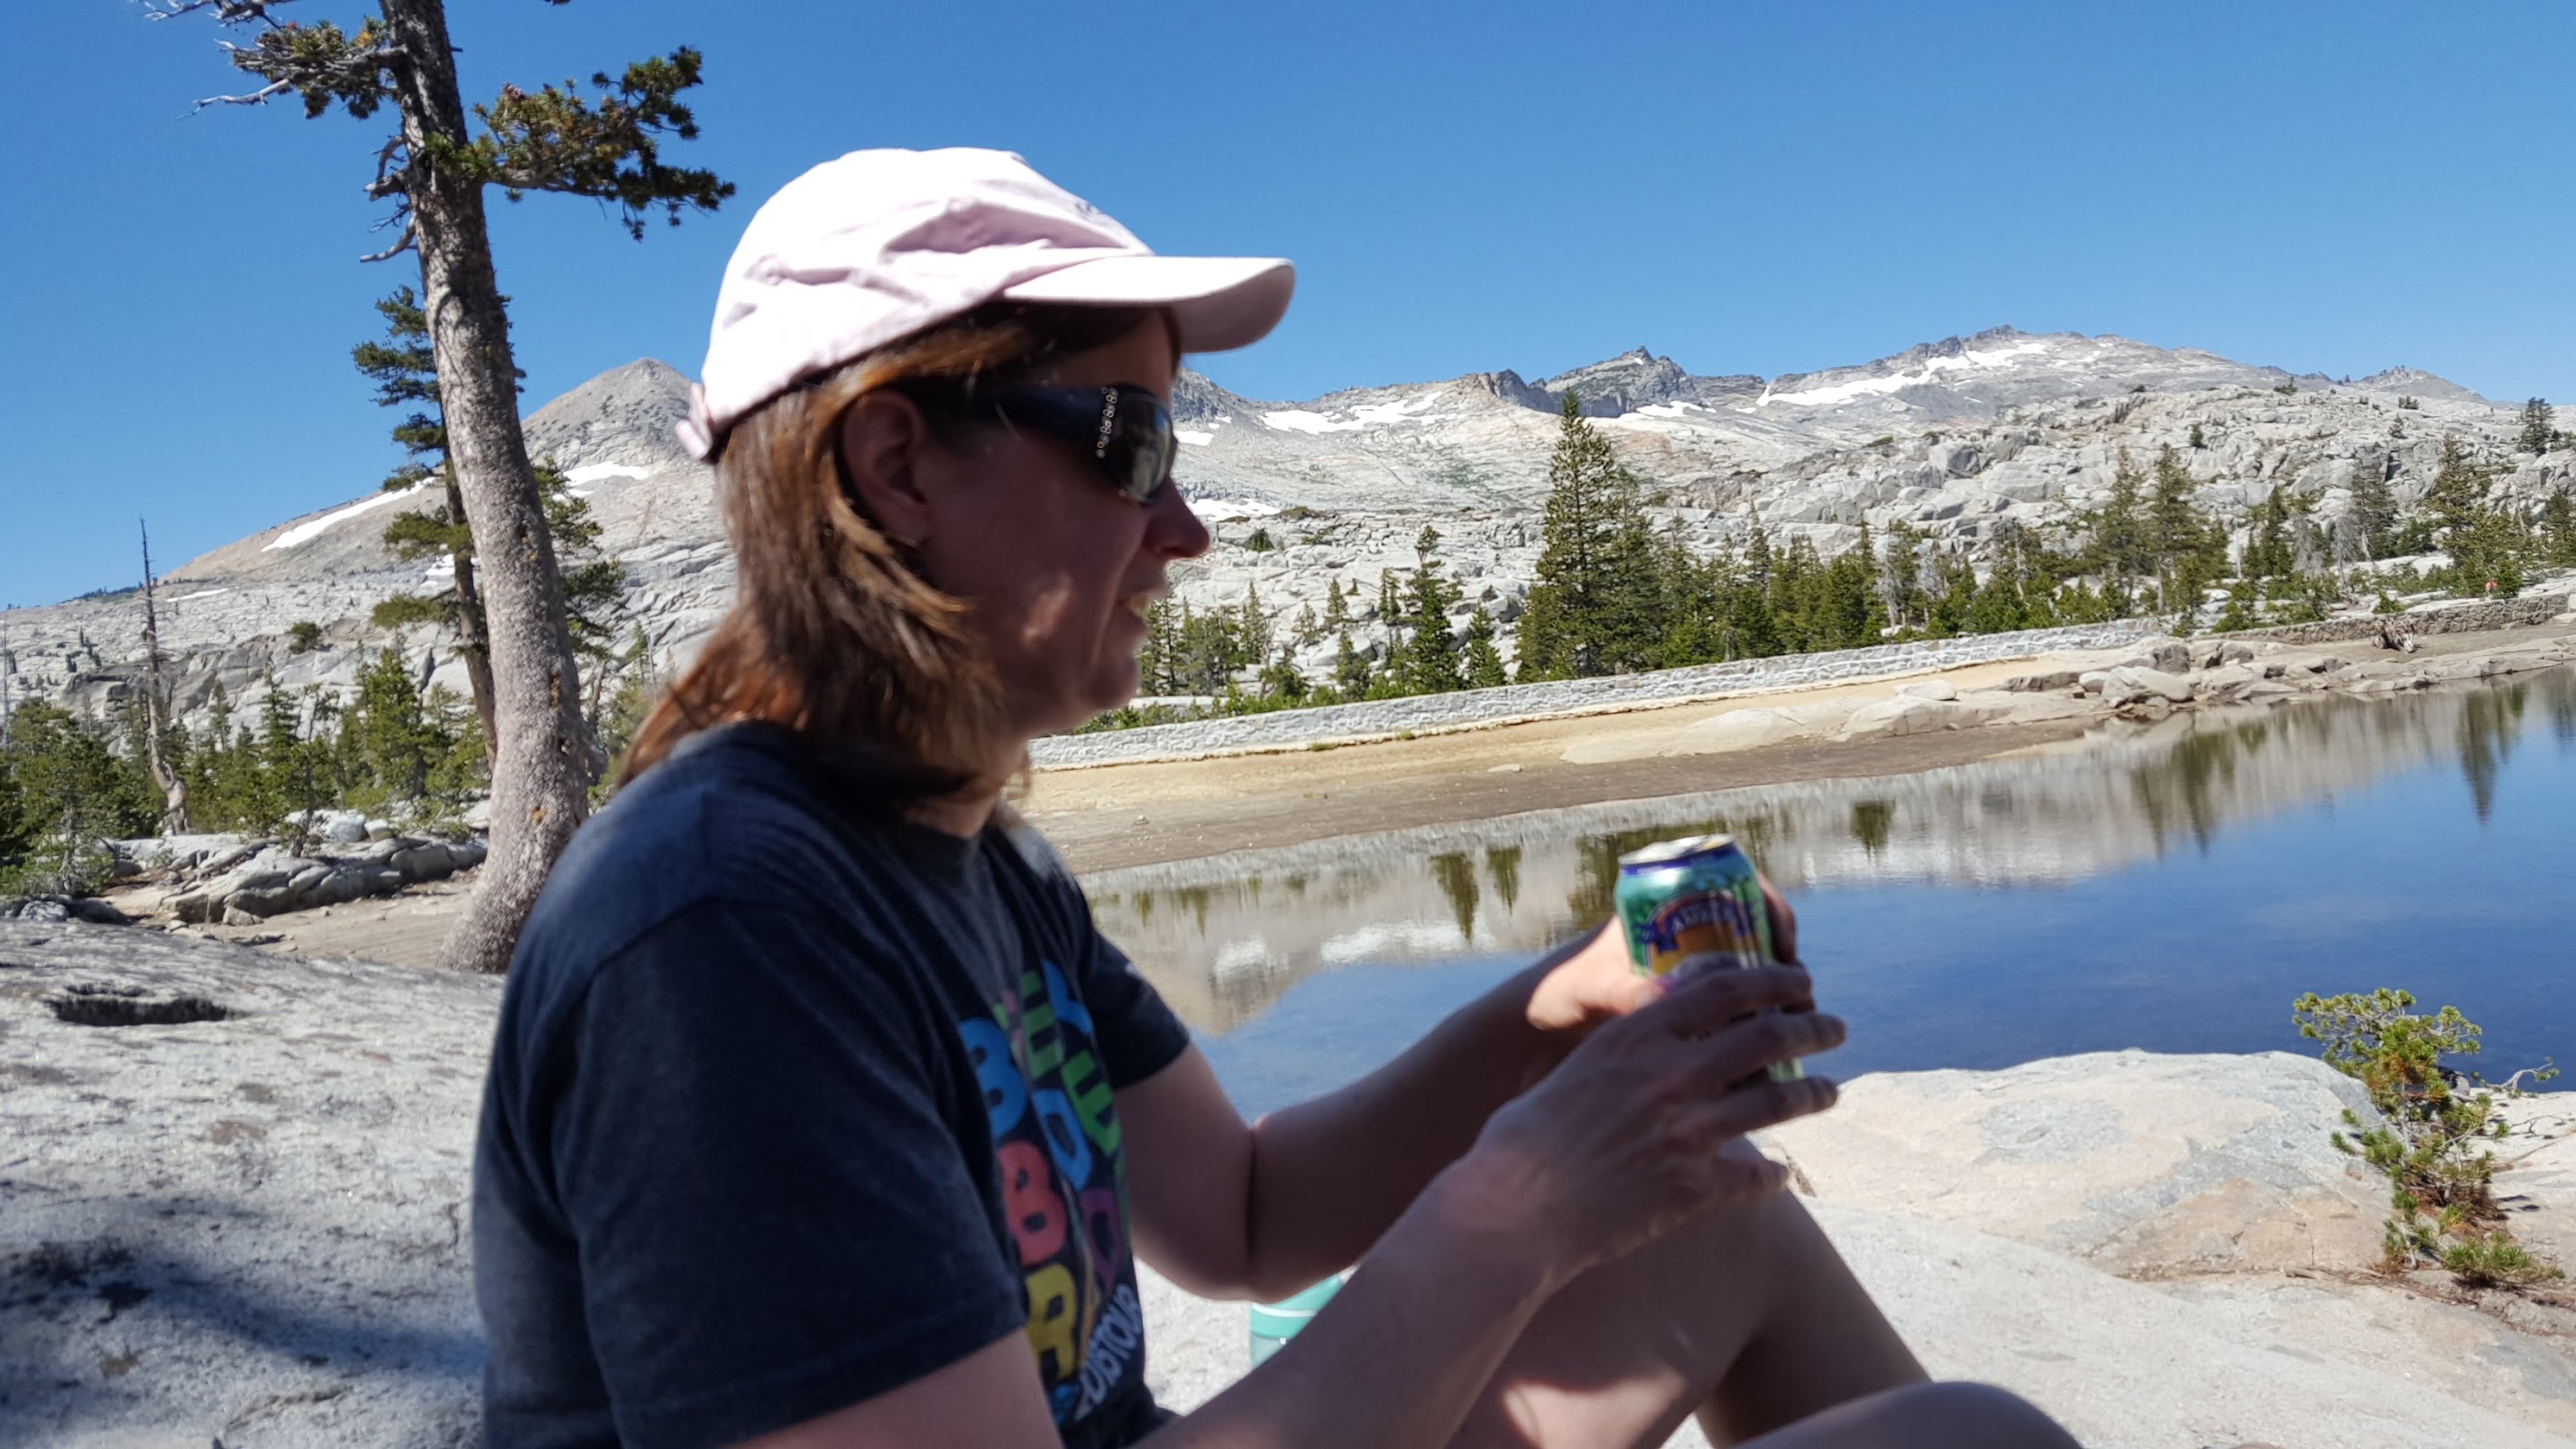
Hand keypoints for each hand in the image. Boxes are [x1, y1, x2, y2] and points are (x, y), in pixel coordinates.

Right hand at [1463, 963, 1841, 1282]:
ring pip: (1776, 1103)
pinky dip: (1772, 1175)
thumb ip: (1622, 1056)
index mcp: (1637, 1037)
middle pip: (1766, 1039)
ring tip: (1830, 1091)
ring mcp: (1689, 1132)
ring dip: (1812, 1094)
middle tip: (1833, 1027)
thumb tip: (1647, 1048)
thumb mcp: (1574, 1072)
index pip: (1723, 991)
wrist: (1516, 1209)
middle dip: (1811, 1028)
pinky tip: (1781, 1175)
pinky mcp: (1695, 1188)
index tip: (1799, 979)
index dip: (1772, 982)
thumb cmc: (1522, 1141)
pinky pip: (1754, 1177)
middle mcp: (1672, 1076)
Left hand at [1525, 874, 1802, 1034]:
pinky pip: (1743, 999)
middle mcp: (1686, 928)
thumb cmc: (1568, 993)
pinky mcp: (1697, 999)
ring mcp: (1695, 962)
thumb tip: (1665, 1002)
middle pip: (1757, 928)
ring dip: (1780, 989)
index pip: (1733, 886)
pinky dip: (1762, 1013)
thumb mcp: (1598, 991)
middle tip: (1799, 994)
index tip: (1782, 947)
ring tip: (1795, 1021)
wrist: (1550, 1024)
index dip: (1769, 909)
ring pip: (1756, 966)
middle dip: (1784, 959)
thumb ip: (1626, 994)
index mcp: (1663, 903)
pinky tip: (1774, 1043)